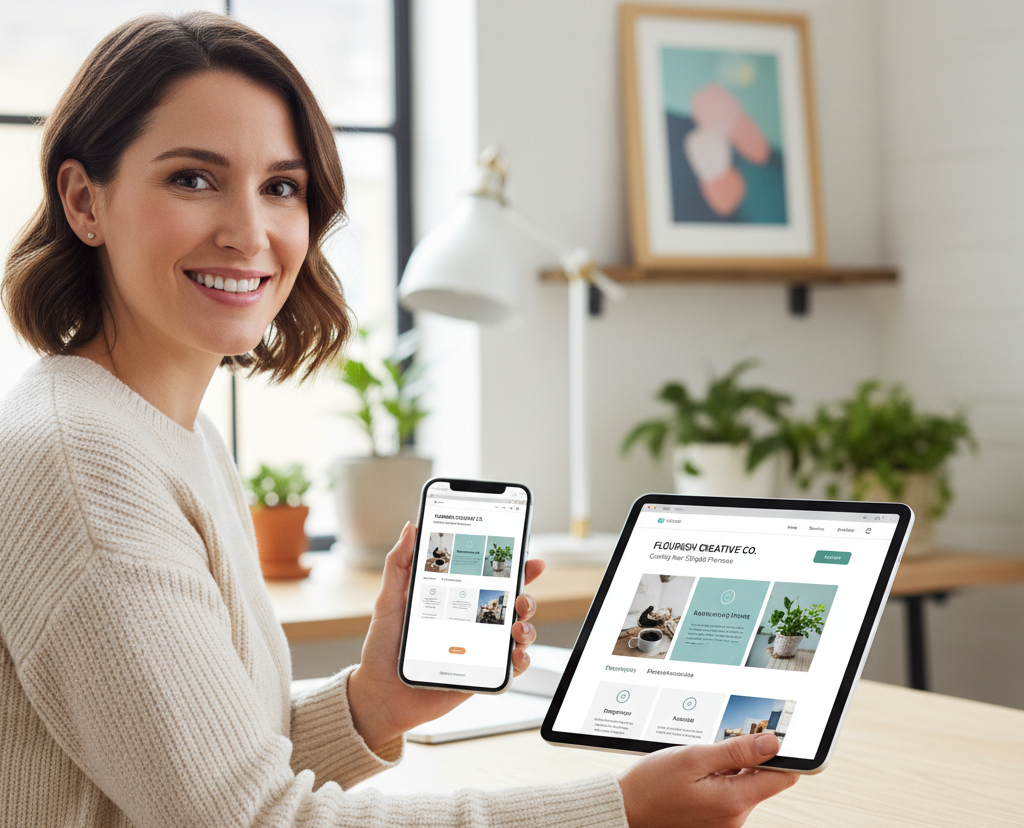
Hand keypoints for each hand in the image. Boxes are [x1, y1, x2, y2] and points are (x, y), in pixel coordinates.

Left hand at [347, 522, 545, 751]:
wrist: (379, 694)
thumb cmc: (383, 649)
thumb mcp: (389, 600)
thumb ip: (399, 564)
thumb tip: (411, 528)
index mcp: (456, 600)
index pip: (491, 579)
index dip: (514, 569)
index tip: (529, 559)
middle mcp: (472, 623)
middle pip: (513, 605)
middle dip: (527, 597)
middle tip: (521, 598)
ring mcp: (479, 649)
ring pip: (518, 634)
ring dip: (527, 627)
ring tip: (516, 629)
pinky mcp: (481, 675)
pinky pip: (511, 669)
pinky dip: (520, 661)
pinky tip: (514, 656)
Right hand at [618, 734, 797, 827]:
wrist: (626, 810)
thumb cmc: (651, 785)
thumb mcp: (693, 758)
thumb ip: (736, 751)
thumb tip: (772, 742)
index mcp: (733, 802)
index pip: (782, 776)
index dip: (781, 753)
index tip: (771, 736)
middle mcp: (735, 818)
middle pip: (762, 780)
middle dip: (746, 758)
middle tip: (718, 744)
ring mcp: (725, 823)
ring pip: (744, 786)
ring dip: (730, 768)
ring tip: (699, 762)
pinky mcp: (715, 822)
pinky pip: (729, 795)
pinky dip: (719, 780)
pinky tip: (696, 774)